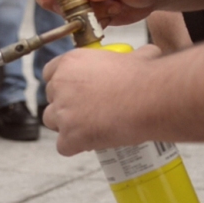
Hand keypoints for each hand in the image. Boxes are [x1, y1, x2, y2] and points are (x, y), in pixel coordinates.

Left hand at [42, 45, 162, 155]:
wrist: (152, 100)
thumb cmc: (147, 78)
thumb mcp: (136, 56)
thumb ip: (129, 56)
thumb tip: (144, 55)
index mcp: (71, 62)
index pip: (50, 73)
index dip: (62, 84)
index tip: (74, 91)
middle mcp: (61, 84)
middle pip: (51, 98)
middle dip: (65, 105)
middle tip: (86, 111)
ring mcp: (62, 112)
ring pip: (51, 121)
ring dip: (66, 126)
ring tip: (88, 128)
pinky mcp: (69, 136)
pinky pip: (63, 146)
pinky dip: (76, 147)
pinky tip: (91, 143)